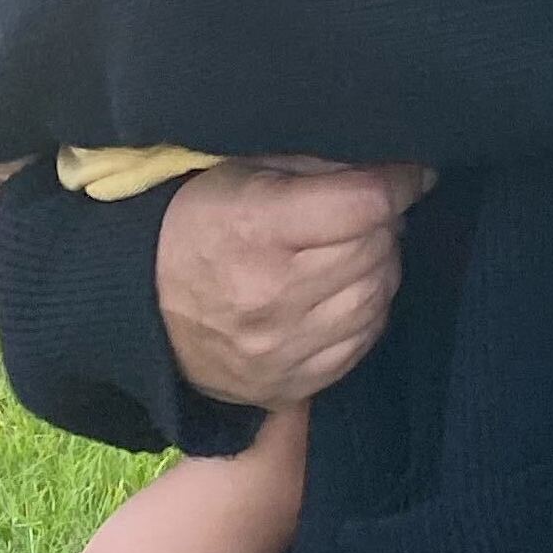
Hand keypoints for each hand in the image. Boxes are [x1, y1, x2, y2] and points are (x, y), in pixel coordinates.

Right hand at [157, 159, 435, 408]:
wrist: (143, 309)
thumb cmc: (199, 225)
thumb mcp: (243, 173)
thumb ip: (318, 168)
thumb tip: (394, 173)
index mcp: (255, 229)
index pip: (364, 204)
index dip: (398, 182)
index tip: (410, 175)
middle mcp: (270, 295)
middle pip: (375, 249)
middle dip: (384, 223)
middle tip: (368, 212)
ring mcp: (280, 349)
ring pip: (376, 296)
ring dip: (379, 267)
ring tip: (356, 250)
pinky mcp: (289, 384)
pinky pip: (362, 342)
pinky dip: (366, 312)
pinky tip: (345, 292)